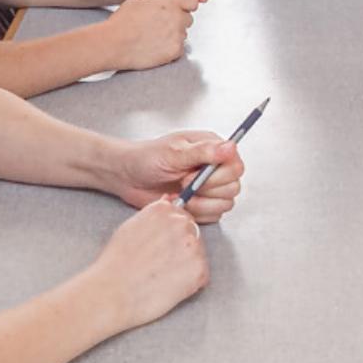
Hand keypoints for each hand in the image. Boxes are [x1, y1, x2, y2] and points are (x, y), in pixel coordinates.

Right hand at [85, 199, 207, 330]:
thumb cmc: (115, 265)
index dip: (172, 236)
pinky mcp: (200, 270)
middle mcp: (181, 223)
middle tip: (161, 265)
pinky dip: (190, 284)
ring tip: (161, 277)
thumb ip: (153, 215)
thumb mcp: (129, 227)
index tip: (162, 247)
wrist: (112, 293)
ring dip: (186, 267)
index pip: (181, 217)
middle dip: (181, 249)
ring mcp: (193, 246)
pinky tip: (169, 287)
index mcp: (164, 210)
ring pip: (198, 255)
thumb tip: (168, 202)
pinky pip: (201, 276)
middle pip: (192, 234)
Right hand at [105, 0, 197, 69]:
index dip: (185, 6)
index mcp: (169, 3)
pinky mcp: (175, 51)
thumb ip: (153, 2)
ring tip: (156, 39)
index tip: (181, 9)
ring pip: (183, 35)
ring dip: (174, 36)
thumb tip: (154, 5)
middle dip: (179, 22)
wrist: (114, 44)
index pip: (192, 1)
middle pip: (188, 19)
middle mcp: (176, 18)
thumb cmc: (121, 24)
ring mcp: (177, 35)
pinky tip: (156, 48)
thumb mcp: (135, 2)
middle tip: (163, 27)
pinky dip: (171, 50)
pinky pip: (179, 49)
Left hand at [110, 132, 245, 222]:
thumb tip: (231, 146)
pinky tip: (178, 203)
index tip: (192, 175)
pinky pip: (213, 216)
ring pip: (225, 204)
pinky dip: (196, 214)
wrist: (127, 176)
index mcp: (212, 149)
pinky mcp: (202, 205)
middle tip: (182, 183)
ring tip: (179, 195)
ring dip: (201, 204)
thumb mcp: (172, 152)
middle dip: (206, 190)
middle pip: (233, 187)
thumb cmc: (146, 158)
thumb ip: (203, 151)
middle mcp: (214, 168)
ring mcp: (209, 188)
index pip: (235, 165)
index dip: (218, 176)